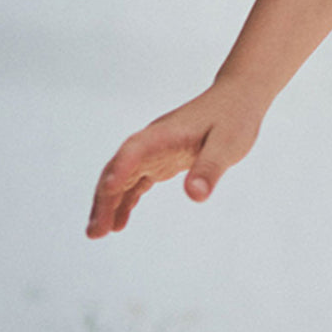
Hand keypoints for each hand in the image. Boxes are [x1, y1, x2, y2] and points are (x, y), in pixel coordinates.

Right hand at [86, 80, 264, 237]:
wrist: (237, 98)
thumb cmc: (233, 118)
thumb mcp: (228, 145)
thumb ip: (210, 169)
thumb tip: (195, 196)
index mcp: (165, 134)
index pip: (135, 150)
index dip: (119, 170)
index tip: (107, 191)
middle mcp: (152, 142)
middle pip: (118, 169)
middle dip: (104, 199)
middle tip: (95, 231)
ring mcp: (154, 151)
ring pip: (121, 178)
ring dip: (108, 204)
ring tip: (98, 233)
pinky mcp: (160, 160)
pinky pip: (135, 182)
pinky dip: (125, 201)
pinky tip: (119, 223)